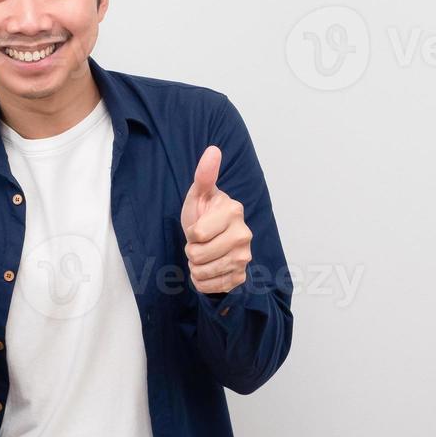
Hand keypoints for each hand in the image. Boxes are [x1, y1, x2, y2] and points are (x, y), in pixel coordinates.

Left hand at [181, 145, 251, 294]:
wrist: (213, 240)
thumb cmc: (204, 214)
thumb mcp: (199, 194)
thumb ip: (205, 174)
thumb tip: (213, 150)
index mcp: (234, 212)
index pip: (196, 235)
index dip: (190, 233)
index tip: (198, 226)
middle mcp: (244, 235)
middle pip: (198, 255)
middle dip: (191, 250)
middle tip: (200, 242)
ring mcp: (245, 258)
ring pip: (203, 272)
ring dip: (195, 266)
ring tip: (203, 254)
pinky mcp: (241, 276)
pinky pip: (211, 286)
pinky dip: (202, 281)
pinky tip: (208, 269)